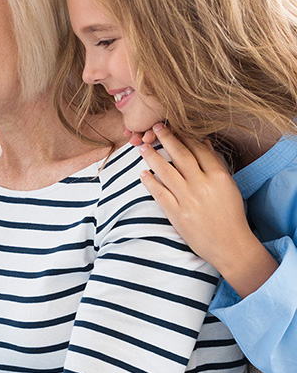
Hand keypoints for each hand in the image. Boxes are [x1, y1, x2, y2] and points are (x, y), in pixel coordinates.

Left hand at [137, 123, 276, 296]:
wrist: (230, 245)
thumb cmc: (231, 215)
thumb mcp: (228, 187)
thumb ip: (215, 165)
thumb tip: (204, 143)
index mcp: (218, 176)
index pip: (198, 150)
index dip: (184, 136)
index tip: (174, 127)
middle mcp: (202, 184)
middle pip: (180, 155)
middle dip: (166, 138)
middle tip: (155, 127)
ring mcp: (188, 198)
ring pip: (165, 171)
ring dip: (152, 156)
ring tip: (142, 147)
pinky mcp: (176, 213)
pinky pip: (159, 192)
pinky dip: (149, 181)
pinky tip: (142, 173)